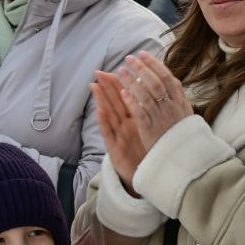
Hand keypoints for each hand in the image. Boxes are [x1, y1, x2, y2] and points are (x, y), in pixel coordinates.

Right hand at [92, 71, 147, 193]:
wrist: (144, 176)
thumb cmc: (145, 152)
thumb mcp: (147, 132)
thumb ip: (145, 115)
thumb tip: (149, 98)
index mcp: (134, 120)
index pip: (126, 98)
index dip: (120, 83)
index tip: (116, 68)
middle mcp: (125, 126)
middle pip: (115, 103)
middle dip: (107, 86)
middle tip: (98, 71)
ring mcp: (119, 137)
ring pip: (109, 115)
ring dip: (101, 100)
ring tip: (94, 86)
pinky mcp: (115, 150)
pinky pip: (109, 134)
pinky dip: (104, 123)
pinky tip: (100, 111)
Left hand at [115, 52, 192, 151]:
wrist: (183, 158)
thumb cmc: (183, 135)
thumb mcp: (186, 113)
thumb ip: (178, 97)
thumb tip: (171, 79)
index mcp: (180, 102)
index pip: (166, 77)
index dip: (154, 64)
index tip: (143, 54)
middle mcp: (171, 107)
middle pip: (155, 82)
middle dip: (141, 68)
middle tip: (129, 58)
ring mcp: (161, 118)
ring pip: (145, 94)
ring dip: (132, 81)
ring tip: (121, 71)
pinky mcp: (150, 129)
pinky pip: (139, 112)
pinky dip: (131, 100)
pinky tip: (122, 92)